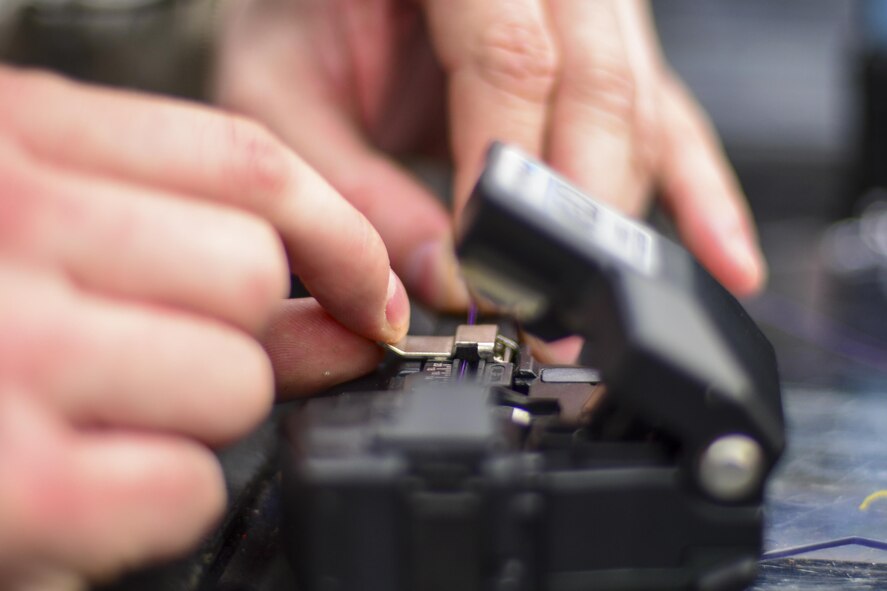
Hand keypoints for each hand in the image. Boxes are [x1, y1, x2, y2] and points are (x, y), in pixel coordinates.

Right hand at [0, 66, 407, 588]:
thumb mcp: (33, 230)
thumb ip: (191, 255)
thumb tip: (346, 309)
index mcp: (15, 141)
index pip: (247, 162)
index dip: (338, 232)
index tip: (364, 287)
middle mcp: (7, 223)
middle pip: (249, 278)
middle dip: (229, 335)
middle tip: (143, 357)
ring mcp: (6, 349)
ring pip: (233, 381)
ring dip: (188, 418)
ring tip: (92, 419)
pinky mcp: (9, 485)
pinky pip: (184, 488)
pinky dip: (152, 503)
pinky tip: (78, 485)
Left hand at [216, 0, 765, 309]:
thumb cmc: (301, 25)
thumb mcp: (282, 97)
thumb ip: (353, 187)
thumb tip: (443, 279)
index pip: (512, 57)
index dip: (510, 170)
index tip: (491, 266)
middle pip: (599, 87)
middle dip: (577, 214)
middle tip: (548, 312)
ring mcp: (590, 10)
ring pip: (639, 114)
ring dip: (619, 218)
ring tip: (600, 303)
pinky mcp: (613, 58)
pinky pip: (675, 124)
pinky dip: (700, 198)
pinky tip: (725, 259)